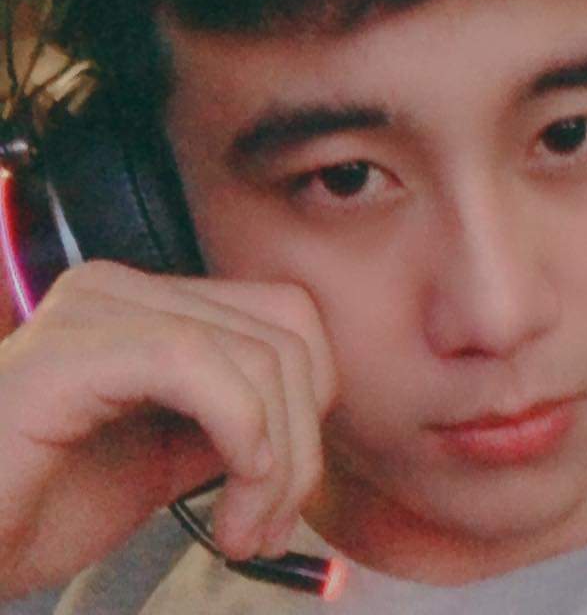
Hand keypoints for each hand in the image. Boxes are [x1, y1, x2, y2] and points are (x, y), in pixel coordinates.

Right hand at [0, 260, 335, 600]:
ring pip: (255, 354)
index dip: (312, 399)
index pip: (285, 315)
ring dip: (276, 461)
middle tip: (268, 525)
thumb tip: (305, 423)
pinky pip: (193, 364)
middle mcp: (124, 288)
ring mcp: (95, 309)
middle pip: (284, 333)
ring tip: (242, 534)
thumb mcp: (166, 459)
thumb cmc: (37, 506)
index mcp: (150, 304)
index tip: (287, 488)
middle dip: (301, 441)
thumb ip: (232, 422)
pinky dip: (242, 435)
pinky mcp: (69, 348)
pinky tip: (228, 508)